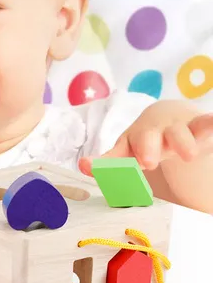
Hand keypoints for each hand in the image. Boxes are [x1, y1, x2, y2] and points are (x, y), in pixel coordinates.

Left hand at [79, 100, 212, 175]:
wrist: (168, 116)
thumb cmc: (143, 141)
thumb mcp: (126, 153)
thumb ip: (107, 163)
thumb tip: (82, 166)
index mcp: (129, 143)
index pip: (114, 154)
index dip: (101, 162)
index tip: (84, 165)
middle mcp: (150, 134)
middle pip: (147, 139)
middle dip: (146, 149)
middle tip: (147, 162)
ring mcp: (173, 129)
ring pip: (178, 134)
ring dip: (182, 142)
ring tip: (187, 154)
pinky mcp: (196, 127)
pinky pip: (204, 124)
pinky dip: (209, 123)